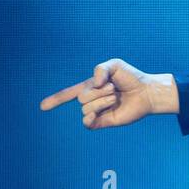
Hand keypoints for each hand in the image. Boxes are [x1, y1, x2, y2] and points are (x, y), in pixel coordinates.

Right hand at [39, 59, 177, 128]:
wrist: (146, 92)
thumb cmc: (131, 77)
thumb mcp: (114, 65)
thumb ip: (100, 69)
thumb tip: (94, 84)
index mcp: (91, 87)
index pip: (68, 94)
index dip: (55, 99)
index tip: (42, 107)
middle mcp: (92, 100)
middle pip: (81, 97)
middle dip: (98, 91)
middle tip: (114, 88)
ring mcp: (98, 112)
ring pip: (86, 108)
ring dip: (102, 100)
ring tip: (116, 97)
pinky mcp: (104, 122)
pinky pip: (87, 123)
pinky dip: (90, 117)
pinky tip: (99, 112)